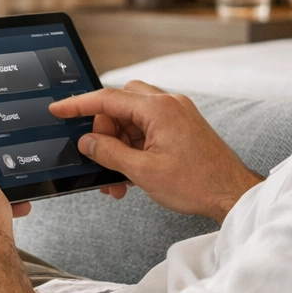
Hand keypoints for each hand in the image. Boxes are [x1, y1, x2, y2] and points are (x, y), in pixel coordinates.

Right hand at [48, 81, 262, 221]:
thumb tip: (87, 142)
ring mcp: (177, 114)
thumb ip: (109, 153)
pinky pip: (147, 129)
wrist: (232, 194)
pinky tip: (131, 173)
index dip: (78, 104)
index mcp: (159, 109)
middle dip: (104, 132)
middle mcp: (168, 104)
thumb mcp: (143, 172)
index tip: (58, 109)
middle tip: (100, 159)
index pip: (108, 98)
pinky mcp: (181, 126)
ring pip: (132, 119)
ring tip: (116, 178)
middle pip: (120, 105)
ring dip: (119, 145)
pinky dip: (134, 147)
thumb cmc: (197, 183)